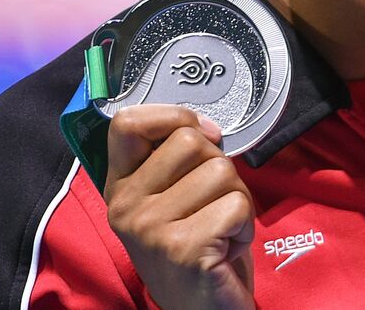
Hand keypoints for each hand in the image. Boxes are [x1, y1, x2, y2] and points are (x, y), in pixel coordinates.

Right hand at [104, 105, 255, 309]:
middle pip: (191, 141)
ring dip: (237, 199)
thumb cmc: (198, 246)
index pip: (127, 122)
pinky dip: (245, 224)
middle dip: (220, 167)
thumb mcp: (174, 197)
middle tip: (212, 205)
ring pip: (221, 171)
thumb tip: (205, 126)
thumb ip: (177, 159)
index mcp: (120, 186)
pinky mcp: (182, 248)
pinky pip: (237, 205)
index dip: (173, 116)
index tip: (201, 137)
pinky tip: (227, 247)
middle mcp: (125, 206)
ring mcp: (150, 228)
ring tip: (220, 229)